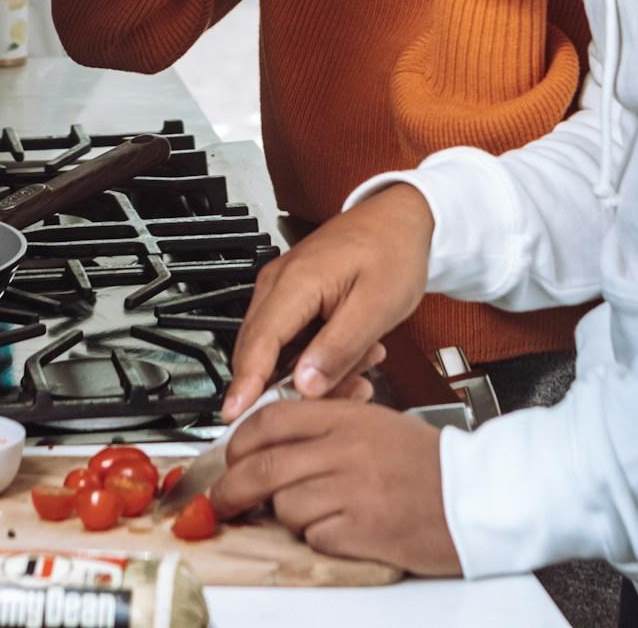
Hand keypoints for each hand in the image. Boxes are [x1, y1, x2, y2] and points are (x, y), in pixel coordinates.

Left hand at [213, 400, 460, 575]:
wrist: (476, 495)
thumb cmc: (429, 463)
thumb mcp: (376, 424)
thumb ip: (327, 429)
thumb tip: (276, 445)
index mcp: (348, 416)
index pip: (272, 419)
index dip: (240, 440)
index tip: (230, 456)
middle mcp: (345, 449)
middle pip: (263, 466)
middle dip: (232, 488)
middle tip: (224, 500)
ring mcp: (351, 489)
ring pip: (284, 504)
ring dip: (284, 514)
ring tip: (307, 513)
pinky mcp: (360, 530)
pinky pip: (313, 535)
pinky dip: (316, 536)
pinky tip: (338, 527)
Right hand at [223, 185, 433, 420]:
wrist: (401, 218)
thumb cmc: (393, 250)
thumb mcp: (376, 307)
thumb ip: (339, 349)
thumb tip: (304, 386)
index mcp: (296, 282)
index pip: (258, 343)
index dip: (245, 385)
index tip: (235, 418)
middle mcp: (279, 283)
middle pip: (261, 352)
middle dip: (293, 386)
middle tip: (343, 393)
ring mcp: (283, 288)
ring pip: (278, 350)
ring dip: (313, 370)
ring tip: (362, 363)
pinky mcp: (293, 296)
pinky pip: (291, 339)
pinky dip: (316, 356)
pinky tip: (353, 353)